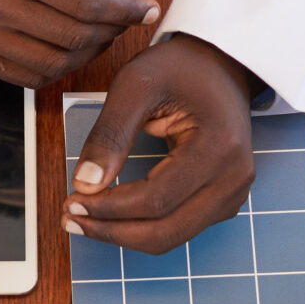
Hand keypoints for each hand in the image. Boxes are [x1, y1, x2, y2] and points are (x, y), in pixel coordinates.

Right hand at [0, 0, 159, 85]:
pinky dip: (58, 66)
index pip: (88, 4)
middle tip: (125, 15)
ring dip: (89, 52)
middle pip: (76, 37)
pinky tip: (69, 43)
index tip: (146, 7)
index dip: (127, 10)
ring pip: (55, 64)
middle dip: (113, 29)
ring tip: (100, 28)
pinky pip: (27, 76)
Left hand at [65, 34, 255, 253]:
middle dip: (112, 231)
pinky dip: (143, 228)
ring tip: (85, 219)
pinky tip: (113, 215)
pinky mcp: (223, 201)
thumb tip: (84, 184)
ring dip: (125, 235)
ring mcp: (232, 194)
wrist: (219, 65)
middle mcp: (233, 179)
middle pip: (166, 231)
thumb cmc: (181, 68)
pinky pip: (179, 229)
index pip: (156, 199)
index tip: (71, 201)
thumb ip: (110, 135)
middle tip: (70, 219)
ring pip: (171, 238)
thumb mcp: (135, 85)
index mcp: (219, 148)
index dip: (109, 208)